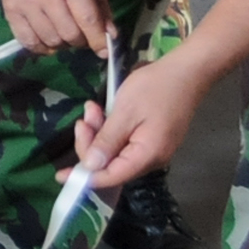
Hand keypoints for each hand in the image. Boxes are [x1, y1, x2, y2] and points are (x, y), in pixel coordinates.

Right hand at [0, 0, 110, 53]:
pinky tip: (47, 41)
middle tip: (81, 37)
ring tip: (63, 34)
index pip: (87, 18)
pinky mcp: (10, 9)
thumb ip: (99, 5)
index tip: (103, 51)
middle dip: (80, 41)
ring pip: (50, 40)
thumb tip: (109, 36)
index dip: (97, 39)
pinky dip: (41, 48)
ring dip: (62, 44)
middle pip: (69, 33)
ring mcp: (25, 1)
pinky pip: (28, 41)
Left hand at [58, 55, 213, 189]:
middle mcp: (152, 159)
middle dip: (91, 144)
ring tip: (92, 108)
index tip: (60, 175)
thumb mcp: (125, 111)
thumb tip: (90, 167)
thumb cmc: (155, 87)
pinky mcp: (152, 138)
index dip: (85, 177)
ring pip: (115, 152)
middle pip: (111, 165)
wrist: (187, 70)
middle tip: (84, 118)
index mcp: (147, 156)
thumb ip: (106, 141)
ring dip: (99, 133)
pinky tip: (102, 111)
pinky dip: (111, 129)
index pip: (111, 176)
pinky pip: (125, 142)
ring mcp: (154, 149)